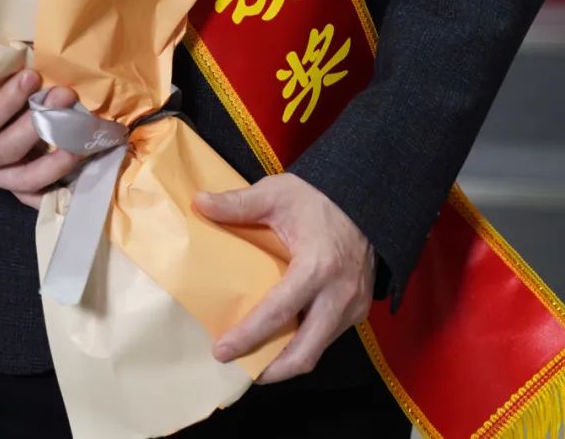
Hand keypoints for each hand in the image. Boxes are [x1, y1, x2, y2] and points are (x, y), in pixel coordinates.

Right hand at [0, 61, 81, 209]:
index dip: (5, 105)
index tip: (30, 77)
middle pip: (7, 151)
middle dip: (39, 124)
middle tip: (63, 95)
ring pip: (24, 177)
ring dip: (56, 157)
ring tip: (80, 132)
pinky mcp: (0, 175)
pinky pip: (29, 189)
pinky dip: (55, 186)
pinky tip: (79, 175)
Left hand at [195, 173, 373, 383]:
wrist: (364, 197)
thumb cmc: (317, 196)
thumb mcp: (276, 193)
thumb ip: (239, 203)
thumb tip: (200, 203)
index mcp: (317, 267)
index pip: (278, 313)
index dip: (248, 337)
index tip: (221, 351)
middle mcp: (339, 294)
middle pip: (304, 353)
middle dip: (271, 370)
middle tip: (240, 369)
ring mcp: (353, 305)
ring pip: (318, 350)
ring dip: (288, 361)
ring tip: (258, 360)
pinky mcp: (359, 308)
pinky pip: (329, 337)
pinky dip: (305, 344)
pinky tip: (284, 339)